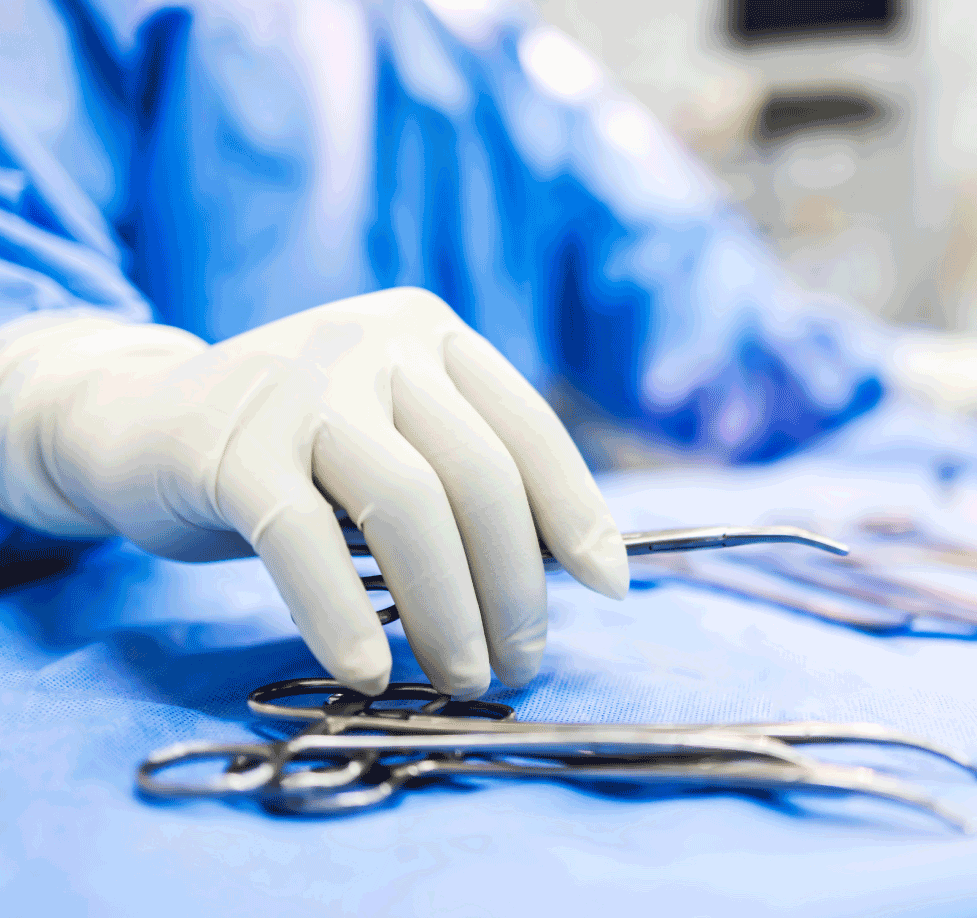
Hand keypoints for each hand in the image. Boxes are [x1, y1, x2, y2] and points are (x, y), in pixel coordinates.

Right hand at [0, 289, 628, 696]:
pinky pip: (306, 542)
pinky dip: (342, 616)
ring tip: (462, 678)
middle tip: (520, 664)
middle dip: (515, 586)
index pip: (529, 428)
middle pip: (479, 474)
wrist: (141, 421)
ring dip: (449, 609)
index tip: (606, 588)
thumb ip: (461, 480)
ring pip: (408, 504)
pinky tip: (368, 673)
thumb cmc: (294, 450)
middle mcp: (376, 342)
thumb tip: (556, 573)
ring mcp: (301, 385)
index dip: (578, 511)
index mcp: (431, 334)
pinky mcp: (232, 446)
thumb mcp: (391, 438)